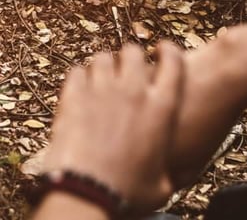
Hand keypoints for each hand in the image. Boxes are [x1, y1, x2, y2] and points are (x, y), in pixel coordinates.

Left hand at [42, 42, 184, 211]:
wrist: (88, 194)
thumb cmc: (128, 196)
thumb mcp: (160, 186)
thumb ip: (166, 171)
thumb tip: (167, 178)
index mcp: (162, 108)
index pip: (173, 62)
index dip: (169, 51)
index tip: (163, 50)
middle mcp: (133, 91)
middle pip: (133, 52)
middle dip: (131, 55)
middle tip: (128, 65)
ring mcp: (101, 90)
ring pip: (103, 58)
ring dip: (104, 64)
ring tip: (102, 74)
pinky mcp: (73, 97)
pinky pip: (77, 72)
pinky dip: (80, 77)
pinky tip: (80, 87)